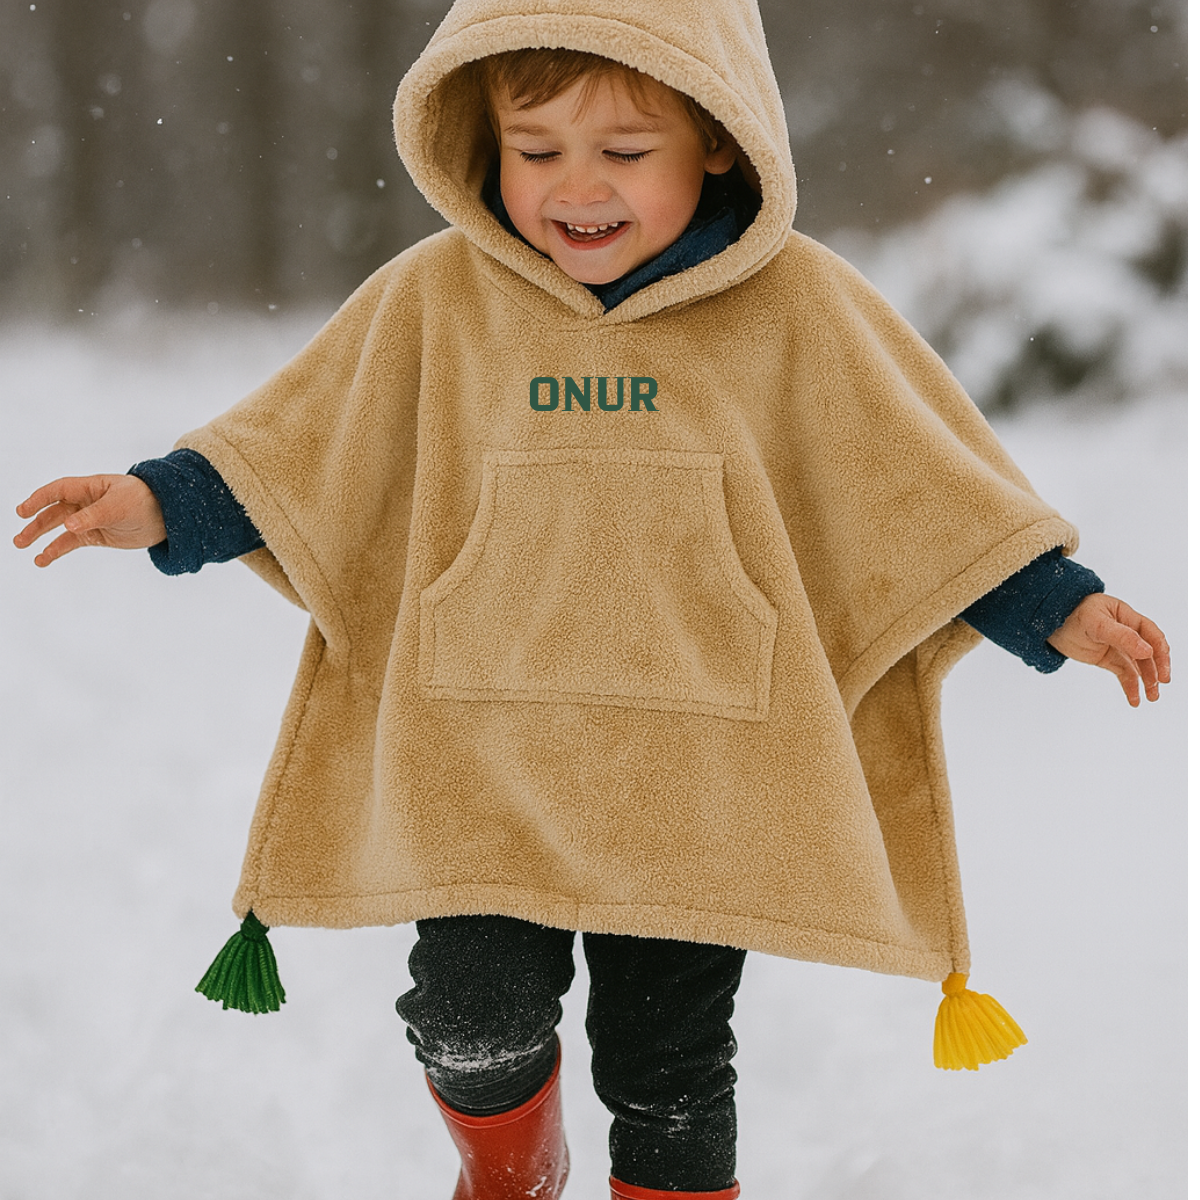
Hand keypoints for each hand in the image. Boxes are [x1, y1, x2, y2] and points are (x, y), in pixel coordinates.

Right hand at [14, 474, 166, 566]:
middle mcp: (86, 502)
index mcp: (91, 487)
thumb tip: (68, 526)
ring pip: (59, 528)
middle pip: (54, 511)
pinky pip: (71, 542)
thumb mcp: (120, 506)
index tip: (22, 511)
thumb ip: (94, 516)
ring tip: (24, 548)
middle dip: (35, 524)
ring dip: (42, 538)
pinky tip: (43, 559)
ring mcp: (90, 519)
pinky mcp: (97, 535)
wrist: (169, 516)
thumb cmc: (145, 501)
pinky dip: (57, 549)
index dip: (39, 500)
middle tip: (19, 539)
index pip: (58, 491)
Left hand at [1047, 592, 1170, 706]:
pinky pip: (1123, 673)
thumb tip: (1148, 652)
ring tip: (1152, 697)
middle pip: (1148, 652)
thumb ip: (1122, 636)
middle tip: (1159, 685)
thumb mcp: (1096, 623)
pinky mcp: (1107, 658)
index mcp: (1126, 616)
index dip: (1160, 651)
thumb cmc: (1071, 613)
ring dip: (1146, 681)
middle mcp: (1126, 631)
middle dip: (1155, 669)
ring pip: (1137, 665)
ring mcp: (1116, 646)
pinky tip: (1135, 700)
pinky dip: (1130, 686)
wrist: (1048, 622)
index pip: (1151, 633)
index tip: (1162, 669)